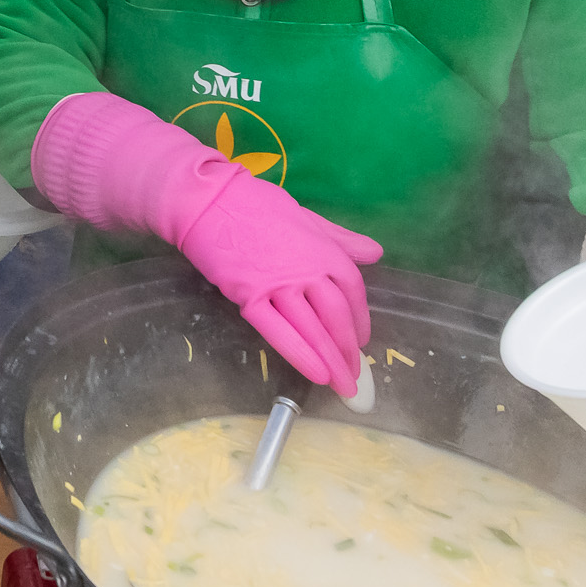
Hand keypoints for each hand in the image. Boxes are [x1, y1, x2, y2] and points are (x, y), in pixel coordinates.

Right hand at [164, 167, 380, 396]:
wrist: (210, 201)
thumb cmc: (256, 204)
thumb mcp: (306, 217)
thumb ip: (341, 239)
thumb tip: (375, 253)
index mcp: (325, 251)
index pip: (352, 291)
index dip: (360, 319)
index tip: (361, 341)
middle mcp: (308, 272)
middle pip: (336, 318)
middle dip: (348, 350)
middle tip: (353, 376)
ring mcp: (279, 287)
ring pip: (312, 330)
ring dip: (330, 361)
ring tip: (341, 385)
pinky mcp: (249, 298)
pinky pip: (278, 332)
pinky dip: (299, 355)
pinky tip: (314, 374)